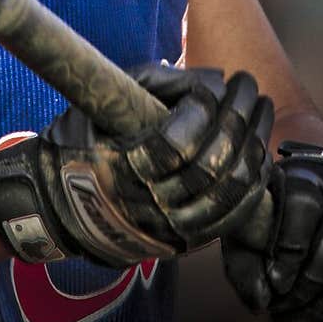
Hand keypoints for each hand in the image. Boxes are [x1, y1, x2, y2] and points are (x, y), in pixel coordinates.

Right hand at [0, 64, 273, 266]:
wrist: (62, 205)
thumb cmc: (83, 142)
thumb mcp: (105, 101)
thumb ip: (159, 82)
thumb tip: (216, 81)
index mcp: (118, 166)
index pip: (175, 141)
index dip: (205, 105)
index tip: (220, 81)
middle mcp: (144, 204)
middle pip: (211, 163)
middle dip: (239, 114)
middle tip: (248, 83)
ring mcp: (169, 227)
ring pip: (230, 189)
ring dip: (254, 141)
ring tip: (260, 107)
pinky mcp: (186, 241)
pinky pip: (234, 215)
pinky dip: (254, 180)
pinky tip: (260, 149)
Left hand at [222, 141, 322, 321]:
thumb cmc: (280, 207)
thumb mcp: (256, 215)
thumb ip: (249, 254)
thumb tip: (259, 302)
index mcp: (308, 172)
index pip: (304, 207)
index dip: (289, 250)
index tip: (274, 282)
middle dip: (306, 289)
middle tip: (282, 313)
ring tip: (303, 320)